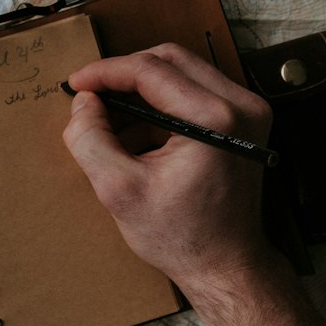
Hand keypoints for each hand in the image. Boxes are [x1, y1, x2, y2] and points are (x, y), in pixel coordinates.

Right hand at [63, 43, 274, 298]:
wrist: (226, 265)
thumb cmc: (182, 236)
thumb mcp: (119, 191)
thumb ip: (90, 139)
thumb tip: (83, 101)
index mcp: (215, 118)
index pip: (150, 70)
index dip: (106, 72)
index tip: (76, 84)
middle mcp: (241, 105)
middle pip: (170, 59)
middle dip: (124, 74)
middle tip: (90, 95)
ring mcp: (249, 110)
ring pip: (182, 72)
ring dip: (142, 90)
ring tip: (111, 124)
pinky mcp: (246, 120)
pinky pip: (195, 92)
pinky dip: (162, 106)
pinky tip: (138, 139)